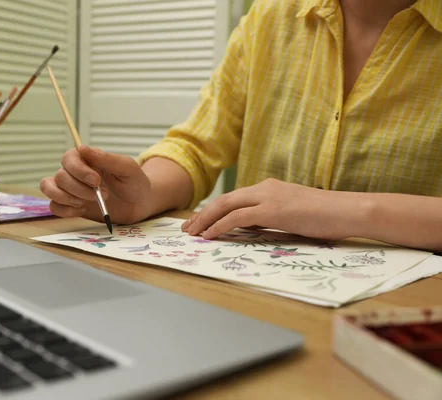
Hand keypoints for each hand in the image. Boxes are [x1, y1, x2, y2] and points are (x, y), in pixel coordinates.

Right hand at [40, 145, 152, 223]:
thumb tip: (82, 147)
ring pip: (50, 188)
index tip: (97, 181)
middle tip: (104, 195)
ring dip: (66, 197)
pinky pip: (54, 206)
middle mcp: (75, 173)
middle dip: (79, 188)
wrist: (140, 204)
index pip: (69, 158)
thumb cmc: (134, 182)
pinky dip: (64, 210)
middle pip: (60, 176)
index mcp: (87, 160)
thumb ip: (106, 158)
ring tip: (85, 203)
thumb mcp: (127, 168)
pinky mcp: (71, 206)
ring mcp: (71, 190)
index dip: (78, 170)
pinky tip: (80, 210)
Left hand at [181, 178, 356, 240]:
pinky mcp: (272, 210)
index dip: (214, 210)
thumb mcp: (293, 215)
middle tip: (187, 229)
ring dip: (206, 220)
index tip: (200, 222)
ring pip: (226, 206)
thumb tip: (253, 228)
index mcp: (269, 188)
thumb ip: (271, 217)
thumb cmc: (327, 216)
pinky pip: (237, 218)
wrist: (348, 210)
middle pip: (224, 200)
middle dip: (202, 214)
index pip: (234, 198)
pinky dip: (220, 226)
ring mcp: (268, 197)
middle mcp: (264, 188)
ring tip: (192, 234)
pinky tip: (210, 236)